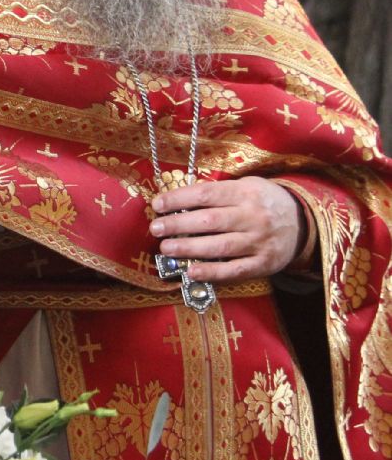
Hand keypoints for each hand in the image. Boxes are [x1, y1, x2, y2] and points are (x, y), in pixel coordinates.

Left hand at [149, 177, 304, 282]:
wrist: (303, 222)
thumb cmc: (263, 202)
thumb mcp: (246, 187)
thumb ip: (216, 194)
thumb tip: (176, 201)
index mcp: (246, 193)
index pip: (206, 194)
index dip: (179, 199)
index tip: (157, 205)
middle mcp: (253, 217)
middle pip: (210, 221)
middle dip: (178, 225)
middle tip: (156, 229)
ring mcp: (260, 242)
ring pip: (220, 246)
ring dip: (189, 248)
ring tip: (166, 249)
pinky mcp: (264, 264)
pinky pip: (235, 270)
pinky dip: (212, 272)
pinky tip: (191, 272)